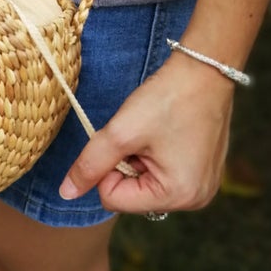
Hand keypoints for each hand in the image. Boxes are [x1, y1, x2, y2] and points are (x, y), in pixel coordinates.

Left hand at [59, 53, 234, 213]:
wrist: (203, 70)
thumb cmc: (166, 99)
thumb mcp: (121, 132)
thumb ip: (90, 164)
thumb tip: (67, 193)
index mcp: (178, 196)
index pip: (114, 199)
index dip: (106, 168)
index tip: (121, 139)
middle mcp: (195, 200)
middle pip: (130, 194)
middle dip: (125, 163)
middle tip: (139, 134)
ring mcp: (202, 186)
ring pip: (144, 181)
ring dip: (137, 157)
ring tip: (153, 131)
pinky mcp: (202, 171)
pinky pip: (162, 172)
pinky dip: (153, 154)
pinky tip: (164, 132)